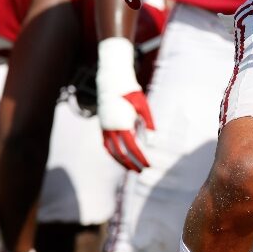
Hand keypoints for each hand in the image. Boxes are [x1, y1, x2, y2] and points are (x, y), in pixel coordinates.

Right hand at [96, 37, 154, 170]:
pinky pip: (106, 145)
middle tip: (141, 171)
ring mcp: (104, 127)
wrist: (111, 80)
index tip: (148, 165)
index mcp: (123, 123)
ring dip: (121, 162)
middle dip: (131, 164)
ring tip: (131, 168)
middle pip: (120, 154)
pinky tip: (121, 157)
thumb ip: (148, 124)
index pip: (132, 148)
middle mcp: (111, 128)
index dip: (140, 158)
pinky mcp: (102, 126)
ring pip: (111, 151)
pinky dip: (113, 153)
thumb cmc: (130, 92)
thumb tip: (151, 141)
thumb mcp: (143, 106)